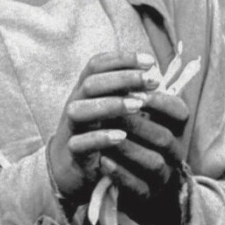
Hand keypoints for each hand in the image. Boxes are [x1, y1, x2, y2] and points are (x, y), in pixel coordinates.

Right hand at [47, 51, 162, 203]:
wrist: (68, 165)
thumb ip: (125, 91)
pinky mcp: (73, 152)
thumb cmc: (96, 130)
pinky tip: (122, 136)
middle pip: (91, 83)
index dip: (122, 59)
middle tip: (153, 80)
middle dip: (123, 79)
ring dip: (110, 105)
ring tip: (138, 105)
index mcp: (85, 89)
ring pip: (79, 110)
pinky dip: (100, 138)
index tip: (150, 61)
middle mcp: (75, 103)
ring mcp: (71, 127)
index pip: (97, 65)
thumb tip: (156, 76)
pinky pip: (80, 143)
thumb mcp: (108, 106)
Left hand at [97, 89, 187, 224]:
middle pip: (165, 137)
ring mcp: (162, 177)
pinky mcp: (147, 197)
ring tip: (108, 138)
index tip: (138, 91)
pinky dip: (120, 174)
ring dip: (130, 148)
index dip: (160, 101)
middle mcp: (173, 153)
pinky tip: (103, 161)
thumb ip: (137, 92)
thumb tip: (134, 63)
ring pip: (154, 162)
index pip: (179, 112)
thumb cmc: (132, 139)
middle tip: (116, 112)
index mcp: (174, 130)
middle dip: (139, 123)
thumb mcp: (138, 115)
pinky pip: (138, 188)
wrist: (125, 183)